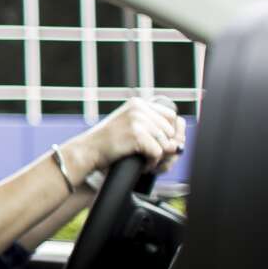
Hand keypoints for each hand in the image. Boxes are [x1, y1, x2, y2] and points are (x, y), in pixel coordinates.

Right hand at [64, 98, 184, 175]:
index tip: (160, 145)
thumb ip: (152, 129)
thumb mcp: (129, 128)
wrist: (87, 151)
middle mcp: (139, 108)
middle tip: (151, 157)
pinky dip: (152, 163)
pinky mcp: (136, 134)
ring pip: (166, 143)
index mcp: (138, 104)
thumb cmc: (107, 144)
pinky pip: (158, 152)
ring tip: (145, 161)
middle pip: (170, 130)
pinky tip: (142, 165)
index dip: (169, 133)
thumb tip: (180, 144)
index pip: (170, 116)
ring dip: (158, 157)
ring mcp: (137, 120)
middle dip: (165, 147)